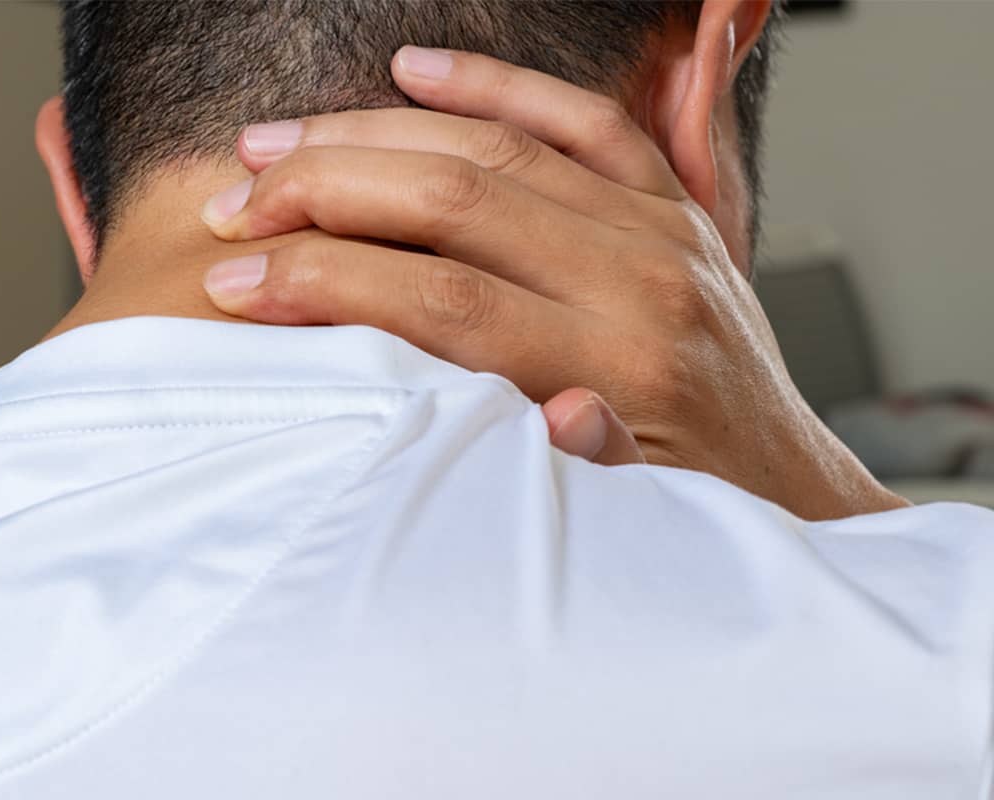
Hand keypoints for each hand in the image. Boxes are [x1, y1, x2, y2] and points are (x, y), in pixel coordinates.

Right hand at [200, 48, 906, 519]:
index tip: (238, 279)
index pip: (439, 301)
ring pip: (494, 148)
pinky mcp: (670, 202)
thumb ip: (587, 466)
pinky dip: (493, 84)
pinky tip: (415, 68)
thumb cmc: (693, 499)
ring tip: (277, 145)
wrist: (783, 478)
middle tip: (236, 205)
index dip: (324, 278)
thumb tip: (558, 414)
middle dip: (325, 193)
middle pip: (452, 205)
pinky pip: (581, 117)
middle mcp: (638, 281)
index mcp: (617, 366)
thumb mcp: (636, 515)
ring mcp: (657, 228)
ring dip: (371, 135)